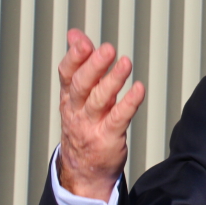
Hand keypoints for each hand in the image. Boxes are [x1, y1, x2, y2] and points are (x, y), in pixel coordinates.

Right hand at [57, 29, 145, 200]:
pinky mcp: (108, 138)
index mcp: (69, 98)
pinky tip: (139, 88)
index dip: (74, 58)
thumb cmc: (84, 124)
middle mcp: (77, 111)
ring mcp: (91, 125)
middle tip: (107, 49)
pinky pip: (118, 118)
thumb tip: (75, 33)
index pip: (66, 75)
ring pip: (99, 101)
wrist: (84, 170)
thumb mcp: (78, 95)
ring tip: (126, 62)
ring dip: (112, 81)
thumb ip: (80, 64)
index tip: (83, 41)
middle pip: (81, 86)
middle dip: (93, 66)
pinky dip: (129, 103)